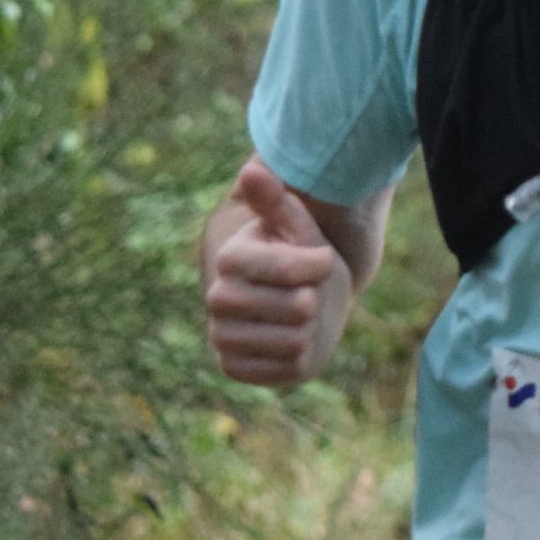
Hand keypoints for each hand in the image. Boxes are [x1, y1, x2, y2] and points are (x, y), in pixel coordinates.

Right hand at [204, 160, 347, 385]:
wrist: (303, 303)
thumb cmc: (303, 257)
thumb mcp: (299, 227)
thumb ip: (277, 201)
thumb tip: (250, 171)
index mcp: (230, 257)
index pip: (286, 268)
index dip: (316, 265)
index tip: (322, 260)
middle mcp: (217, 297)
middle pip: (298, 306)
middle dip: (317, 298)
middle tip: (309, 293)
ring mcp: (222, 336)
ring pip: (296, 339)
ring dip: (312, 330)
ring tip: (302, 318)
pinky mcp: (233, 367)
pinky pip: (285, 369)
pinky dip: (299, 358)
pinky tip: (291, 341)